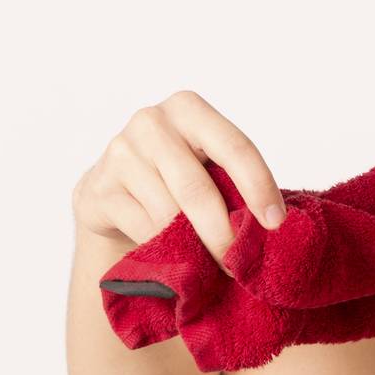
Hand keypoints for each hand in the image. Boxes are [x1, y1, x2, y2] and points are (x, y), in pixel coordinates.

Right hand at [72, 89, 287, 265]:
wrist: (111, 197)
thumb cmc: (174, 182)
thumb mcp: (206, 168)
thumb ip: (232, 182)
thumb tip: (271, 225)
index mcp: (188, 109)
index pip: (234, 147)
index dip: (258, 187)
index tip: (275, 224)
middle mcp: (151, 122)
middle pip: (198, 189)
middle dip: (224, 234)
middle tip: (239, 266)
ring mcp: (120, 153)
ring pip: (169, 214)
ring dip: (194, 247)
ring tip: (209, 264)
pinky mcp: (99, 189)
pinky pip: (143, 229)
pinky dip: (163, 250)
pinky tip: (172, 256)